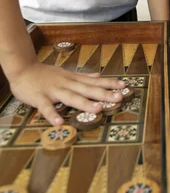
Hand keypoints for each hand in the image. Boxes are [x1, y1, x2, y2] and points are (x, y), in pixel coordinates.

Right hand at [9, 62, 125, 125]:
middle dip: (103, 94)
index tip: (124, 85)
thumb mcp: (66, 73)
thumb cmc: (46, 74)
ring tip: (97, 109)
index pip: (94, 81)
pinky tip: (60, 123)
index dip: (109, 83)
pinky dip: (52, 114)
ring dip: (84, 103)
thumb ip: (82, 76)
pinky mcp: (39, 98)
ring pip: (71, 97)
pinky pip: (46, 107)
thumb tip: (98, 76)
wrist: (23, 69)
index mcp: (73, 79)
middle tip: (119, 97)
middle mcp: (67, 84)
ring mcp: (53, 91)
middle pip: (87, 89)